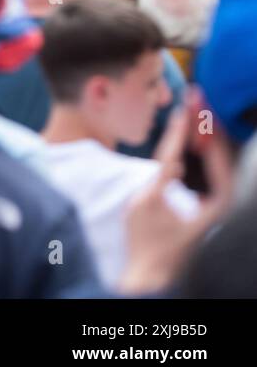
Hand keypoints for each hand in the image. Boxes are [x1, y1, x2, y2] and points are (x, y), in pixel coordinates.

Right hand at [120, 104, 233, 293]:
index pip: (211, 152)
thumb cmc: (146, 241)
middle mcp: (221, 198)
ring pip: (214, 156)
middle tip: (195, 95)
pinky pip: (206, 165)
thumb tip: (172, 157)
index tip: (191, 102)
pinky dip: (197, 146)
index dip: (200, 125)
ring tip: (193, 106)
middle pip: (218, 151)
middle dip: (205, 122)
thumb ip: (160, 177)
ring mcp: (213, 198)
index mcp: (215, 199)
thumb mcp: (146, 205)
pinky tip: (188, 134)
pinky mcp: (203, 198)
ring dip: (201, 131)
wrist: (150, 270)